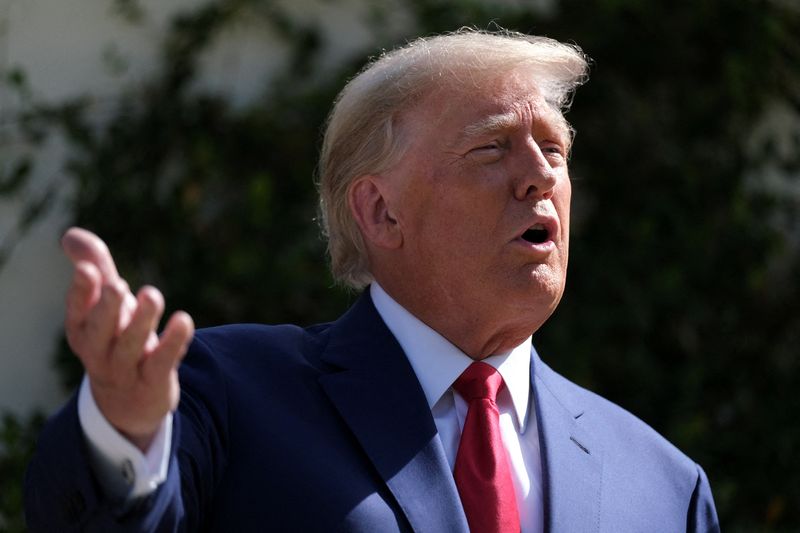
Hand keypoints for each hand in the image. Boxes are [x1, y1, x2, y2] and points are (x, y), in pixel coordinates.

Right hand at [62, 227, 193, 450]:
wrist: (129, 402)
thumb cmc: (116, 339)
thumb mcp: (105, 306)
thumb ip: (95, 269)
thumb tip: (71, 234)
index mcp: (82, 330)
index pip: (77, 311)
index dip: (82, 292)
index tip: (89, 270)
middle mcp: (99, 351)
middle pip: (100, 331)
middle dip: (108, 308)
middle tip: (118, 285)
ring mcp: (125, 370)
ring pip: (130, 347)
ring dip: (142, 322)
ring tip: (153, 295)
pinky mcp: (153, 382)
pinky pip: (161, 363)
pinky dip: (173, 343)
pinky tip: (183, 320)